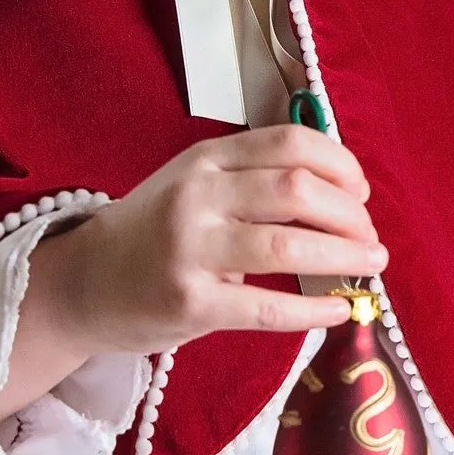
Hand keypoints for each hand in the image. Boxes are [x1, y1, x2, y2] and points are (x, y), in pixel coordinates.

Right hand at [33, 123, 385, 359]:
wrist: (83, 283)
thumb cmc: (152, 233)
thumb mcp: (195, 185)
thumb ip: (253, 180)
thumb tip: (341, 195)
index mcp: (207, 159)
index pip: (289, 143)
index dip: (340, 164)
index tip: (361, 192)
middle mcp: (198, 195)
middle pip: (296, 188)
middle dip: (350, 214)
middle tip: (369, 238)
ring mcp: (191, 249)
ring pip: (288, 244)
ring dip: (344, 256)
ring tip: (370, 267)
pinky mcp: (191, 302)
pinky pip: (268, 307)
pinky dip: (314, 310)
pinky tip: (340, 311)